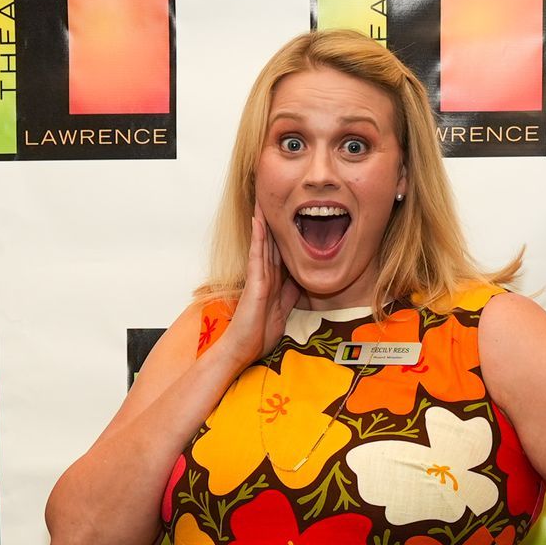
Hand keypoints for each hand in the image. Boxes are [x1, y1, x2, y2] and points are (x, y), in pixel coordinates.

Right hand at [226, 208, 305, 372]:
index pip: (280, 250)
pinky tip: (259, 220)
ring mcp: (258, 276)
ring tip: (263, 197)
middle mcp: (264, 274)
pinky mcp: (254, 281)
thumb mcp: (284, 309)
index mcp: (272, 280)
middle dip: (274, 219)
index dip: (285, 231)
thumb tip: (303, 279)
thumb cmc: (259, 334)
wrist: (243, 349)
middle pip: (271, 240)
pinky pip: (257, 254)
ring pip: (263, 242)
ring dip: (263, 220)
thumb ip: (291, 293)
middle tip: (275, 195)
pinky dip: (258, 236)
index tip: (290, 212)